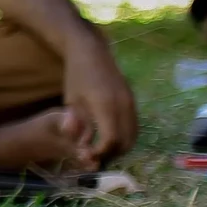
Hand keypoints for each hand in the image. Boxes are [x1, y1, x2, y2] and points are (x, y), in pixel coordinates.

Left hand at [61, 36, 136, 162]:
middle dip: (111, 153)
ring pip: (133, 136)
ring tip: (102, 148)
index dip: (101, 152)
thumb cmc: (76, 74)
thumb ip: (78, 125)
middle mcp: (123, 106)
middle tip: (96, 155)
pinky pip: (134, 126)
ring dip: (120, 147)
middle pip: (125, 142)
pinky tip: (111, 136)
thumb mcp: (72, 101)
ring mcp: (131, 103)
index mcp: (105, 105)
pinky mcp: (133, 101)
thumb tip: (82, 147)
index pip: (110, 140)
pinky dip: (125, 136)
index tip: (88, 154)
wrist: (91, 50)